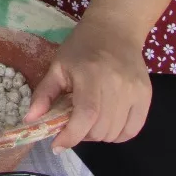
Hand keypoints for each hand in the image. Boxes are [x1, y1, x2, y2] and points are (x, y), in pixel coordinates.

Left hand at [24, 17, 152, 151]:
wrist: (115, 30)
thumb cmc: (82, 47)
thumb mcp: (58, 65)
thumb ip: (44, 94)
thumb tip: (29, 120)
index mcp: (91, 74)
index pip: (86, 115)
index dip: (72, 135)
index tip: (57, 145)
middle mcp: (117, 84)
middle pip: (101, 129)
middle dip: (82, 134)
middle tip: (75, 123)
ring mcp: (134, 91)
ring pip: (116, 133)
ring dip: (99, 135)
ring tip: (91, 120)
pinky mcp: (146, 95)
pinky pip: (133, 130)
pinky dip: (118, 134)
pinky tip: (107, 123)